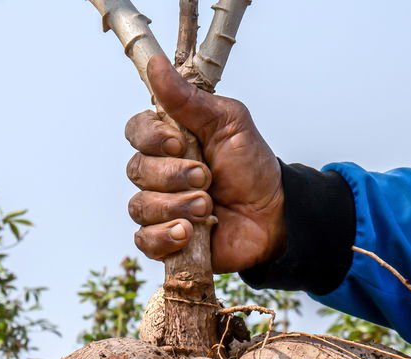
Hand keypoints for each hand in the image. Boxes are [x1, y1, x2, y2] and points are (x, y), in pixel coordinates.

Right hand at [124, 56, 284, 273]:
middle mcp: (158, 173)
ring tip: (207, 208)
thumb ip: (189, 100)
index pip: (136, 132)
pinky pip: (144, 240)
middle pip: (137, 170)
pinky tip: (189, 233)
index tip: (180, 143)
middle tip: (207, 178)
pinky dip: (164, 237)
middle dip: (174, 175)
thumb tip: (155, 66)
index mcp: (170, 140)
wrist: (273, 215)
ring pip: (140, 206)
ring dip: (176, 205)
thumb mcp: (229, 124)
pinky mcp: (165, 240)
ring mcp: (160, 207)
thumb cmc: (251, 167)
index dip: (152, 139)